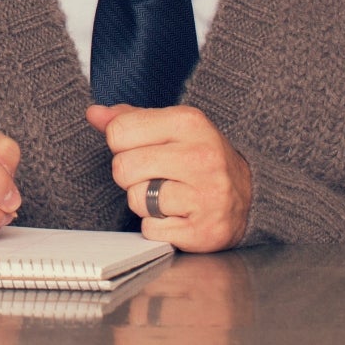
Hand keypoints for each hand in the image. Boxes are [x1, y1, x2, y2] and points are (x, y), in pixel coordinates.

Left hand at [87, 102, 250, 251]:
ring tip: (169, 194)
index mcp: (189, 122)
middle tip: (154, 175)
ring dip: (144, 202)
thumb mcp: (172, 127)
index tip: (141, 148)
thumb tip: (94, 114)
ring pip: (135, 199)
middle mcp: (200, 156)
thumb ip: (130, 119)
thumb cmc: (202, 158)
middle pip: (123, 167)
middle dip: (130, 175)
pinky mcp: (203, 230)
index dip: (121, 144)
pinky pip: (150, 230)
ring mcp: (205, 195)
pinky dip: (158, 226)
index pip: (119, 132)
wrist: (250, 196)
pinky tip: (177, 215)